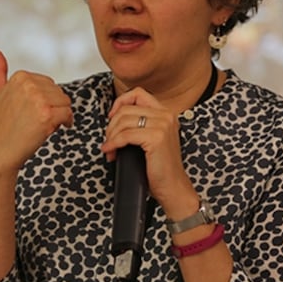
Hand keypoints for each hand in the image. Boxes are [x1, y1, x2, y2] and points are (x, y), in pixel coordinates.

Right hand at [0, 49, 72, 172]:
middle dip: (54, 107)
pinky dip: (66, 123)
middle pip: (59, 93)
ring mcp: (38, 99)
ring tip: (44, 125)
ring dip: (60, 115)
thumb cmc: (0, 125)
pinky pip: (68, 114)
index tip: (34, 111)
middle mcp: (29, 85)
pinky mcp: (47, 115)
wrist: (0, 151)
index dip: (45, 100)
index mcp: (20, 76)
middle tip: (38, 121)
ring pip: (66, 103)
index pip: (49, 84)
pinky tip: (54, 130)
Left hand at [102, 87, 198, 216]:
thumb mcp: (152, 139)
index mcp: (166, 113)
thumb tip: (114, 118)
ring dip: (111, 136)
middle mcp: (166, 116)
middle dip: (111, 126)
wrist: (173, 187)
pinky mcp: (156, 138)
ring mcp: (162, 125)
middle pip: (126, 109)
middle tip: (109, 140)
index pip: (138, 94)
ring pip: (123, 121)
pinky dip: (113, 143)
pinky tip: (111, 151)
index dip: (120, 102)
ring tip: (111, 149)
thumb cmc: (161, 168)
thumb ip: (140, 124)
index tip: (112, 116)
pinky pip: (125, 135)